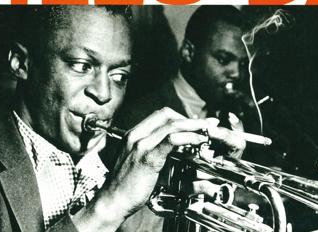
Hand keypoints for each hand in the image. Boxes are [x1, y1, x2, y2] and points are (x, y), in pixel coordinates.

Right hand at [72, 108, 244, 230]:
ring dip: (193, 125)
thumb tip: (175, 145)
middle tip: (204, 125)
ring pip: (172, 125)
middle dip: (188, 118)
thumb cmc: (126, 186)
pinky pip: (171, 141)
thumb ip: (153, 149)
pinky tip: (197, 141)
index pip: (160, 115)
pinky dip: (188, 138)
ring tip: (206, 130)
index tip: (194, 122)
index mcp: (133, 134)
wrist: (111, 202)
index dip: (180, 116)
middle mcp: (136, 135)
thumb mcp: (137, 160)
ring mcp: (141, 145)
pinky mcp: (148, 158)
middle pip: (167, 115)